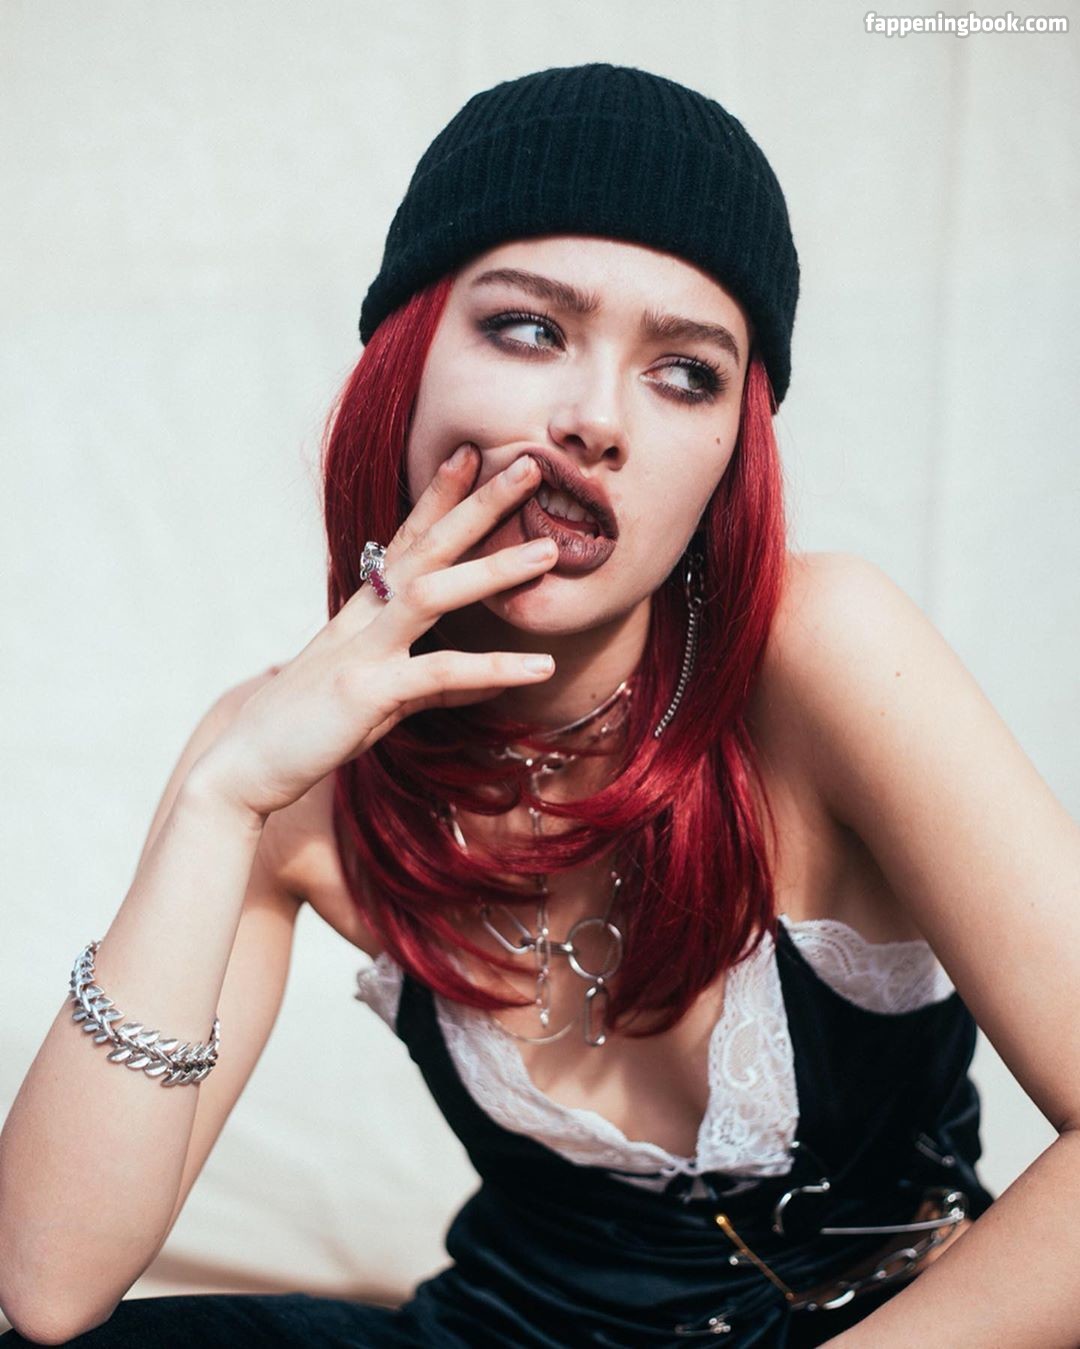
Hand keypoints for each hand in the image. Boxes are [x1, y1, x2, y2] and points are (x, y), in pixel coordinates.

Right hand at [194, 443, 556, 818]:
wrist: (244, 768)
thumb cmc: (309, 731)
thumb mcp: (380, 700)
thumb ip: (432, 684)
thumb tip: (486, 684)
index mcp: (363, 613)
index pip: (407, 541)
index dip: (440, 497)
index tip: (472, 454)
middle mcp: (362, 620)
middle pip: (427, 548)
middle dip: (478, 505)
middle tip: (531, 465)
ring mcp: (363, 651)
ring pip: (432, 594)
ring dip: (493, 569)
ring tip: (551, 553)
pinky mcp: (367, 692)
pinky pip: (439, 674)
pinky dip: (493, 668)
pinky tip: (541, 667)